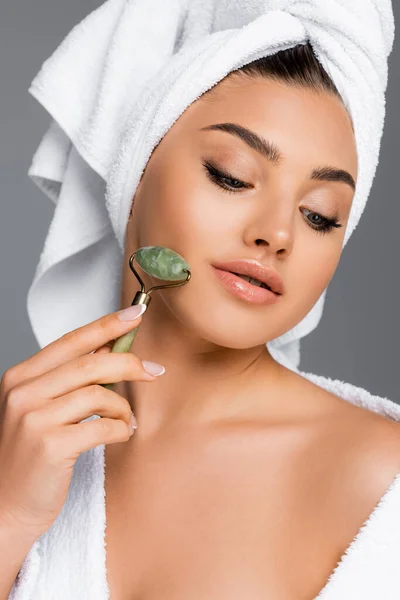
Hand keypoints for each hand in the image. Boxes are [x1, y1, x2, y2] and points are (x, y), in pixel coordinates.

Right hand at [0, 305, 162, 539]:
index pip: (71, 341)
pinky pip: (103, 426)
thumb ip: (72, 378)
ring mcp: (34, 419)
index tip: (135, 315)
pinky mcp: (50, 446)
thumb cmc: (29, 456)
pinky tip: (122, 434)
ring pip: (100, 394)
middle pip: (90, 364)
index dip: (106, 325)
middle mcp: (23, 393)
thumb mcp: (42, 408)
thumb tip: (110, 347)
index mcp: (20, 377)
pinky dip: (122, 429)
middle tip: (154, 370)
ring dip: (124, 407)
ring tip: (127, 420)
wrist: (5, 505)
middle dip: (130, 363)